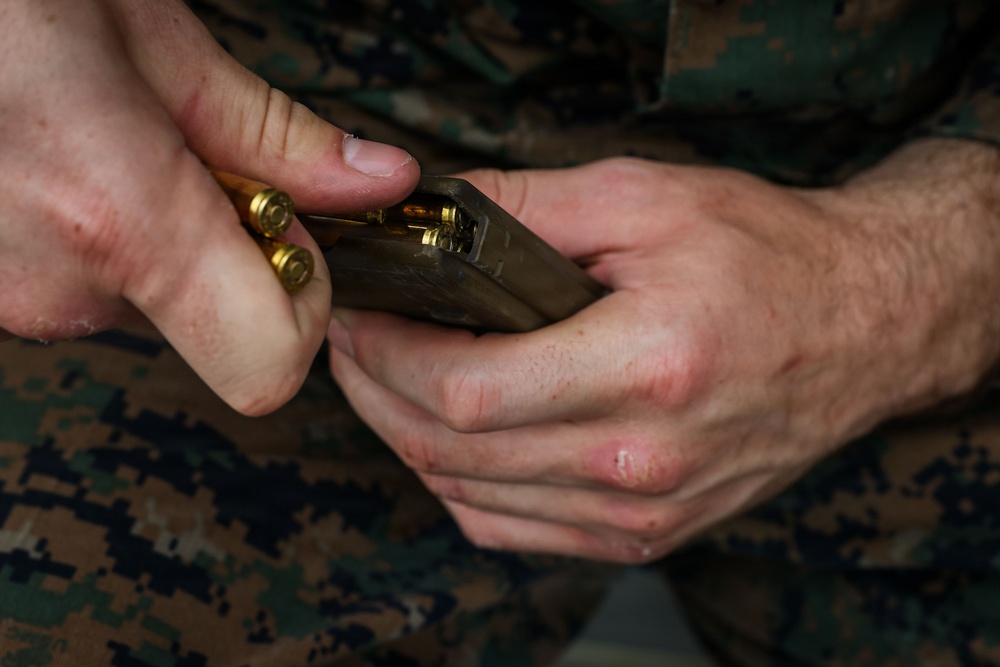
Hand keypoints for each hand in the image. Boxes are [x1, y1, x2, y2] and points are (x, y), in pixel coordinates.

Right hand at [0, 0, 418, 413]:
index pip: (267, 366)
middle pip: (208, 319)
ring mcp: (0, 296)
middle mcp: (52, 283)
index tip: (296, 240)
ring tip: (101, 132)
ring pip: (139, 296)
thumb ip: (272, 132)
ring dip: (153, 228)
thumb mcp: (149, 32)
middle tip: (185, 149)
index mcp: (117, 216)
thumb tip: (375, 183)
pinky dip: (92, 229)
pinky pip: (73, 280)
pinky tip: (57, 155)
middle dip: (224, 243)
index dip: (305, 311)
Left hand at [327, 139, 999, 561]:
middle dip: (377, 395)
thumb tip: (434, 217)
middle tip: (355, 344)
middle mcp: (643, 459)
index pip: (466, 391)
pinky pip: (516, 531)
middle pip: (454, 452)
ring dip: (409, 441)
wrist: (863, 327)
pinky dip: (461, 487)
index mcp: (646, 367)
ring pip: (472, 499)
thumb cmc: (768, 257)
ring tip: (389, 383)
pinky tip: (450, 440)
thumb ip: (528, 208)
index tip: (360, 317)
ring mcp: (645, 511)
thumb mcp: (648, 199)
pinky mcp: (648, 534)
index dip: (386, 357)